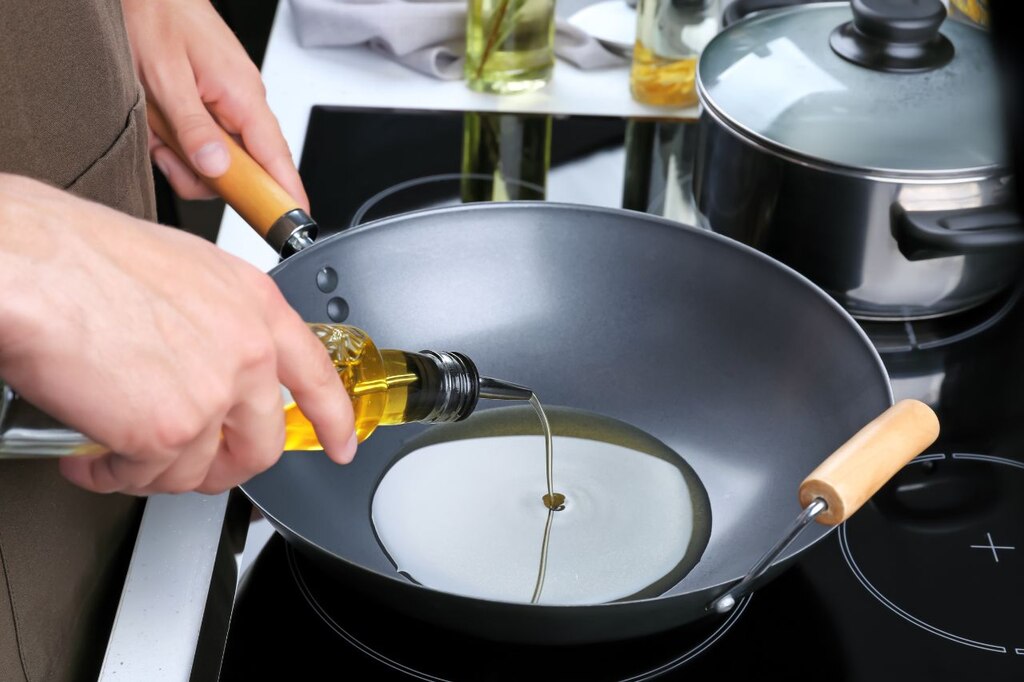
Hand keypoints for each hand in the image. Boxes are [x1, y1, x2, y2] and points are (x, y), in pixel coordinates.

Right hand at [0, 175, 354, 494]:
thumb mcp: (186, 272)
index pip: (316, 375)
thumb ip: (218, 323)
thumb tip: (211, 362)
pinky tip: (91, 456)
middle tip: (191, 464)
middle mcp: (247, 352)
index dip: (334, 419)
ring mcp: (213, 395)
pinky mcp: (168, 432)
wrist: (31, 265)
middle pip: (260, 443)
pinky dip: (113, 475)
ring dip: (155, 470)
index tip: (341, 443)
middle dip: (223, 465)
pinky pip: (147, 478)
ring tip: (118, 450)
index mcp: (256, 306)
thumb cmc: (85, 257)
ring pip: (200, 469)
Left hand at [123, 0, 307, 209]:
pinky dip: (172, 140)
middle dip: (200, 173)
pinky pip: (199, 143)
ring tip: (156, 125)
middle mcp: (241, 104)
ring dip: (179, 154)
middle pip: (240, 170)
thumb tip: (218, 168)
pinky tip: (156, 120)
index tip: (295, 224)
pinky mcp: (208, 107)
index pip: (277, 159)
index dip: (288, 195)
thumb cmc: (155, 16)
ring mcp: (225, 107)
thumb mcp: (166, 78)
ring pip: (214, 161)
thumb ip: (193, 128)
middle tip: (168, 151)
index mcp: (243, 97)